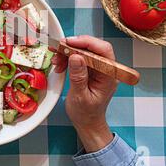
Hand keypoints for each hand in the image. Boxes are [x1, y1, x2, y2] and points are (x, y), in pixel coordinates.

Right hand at [51, 35, 117, 152]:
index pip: (103, 51)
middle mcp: (105, 69)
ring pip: (84, 51)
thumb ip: (78, 76)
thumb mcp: (80, 96)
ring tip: (56, 60)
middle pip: (92, 48)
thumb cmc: (86, 113)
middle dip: (74, 46)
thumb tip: (75, 57)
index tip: (70, 42)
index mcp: (109, 75)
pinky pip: (79, 57)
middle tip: (58, 48)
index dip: (87, 43)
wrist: (87, 122)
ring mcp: (97, 68)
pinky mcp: (89, 69)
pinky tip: (59, 63)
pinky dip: (67, 57)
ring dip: (68, 52)